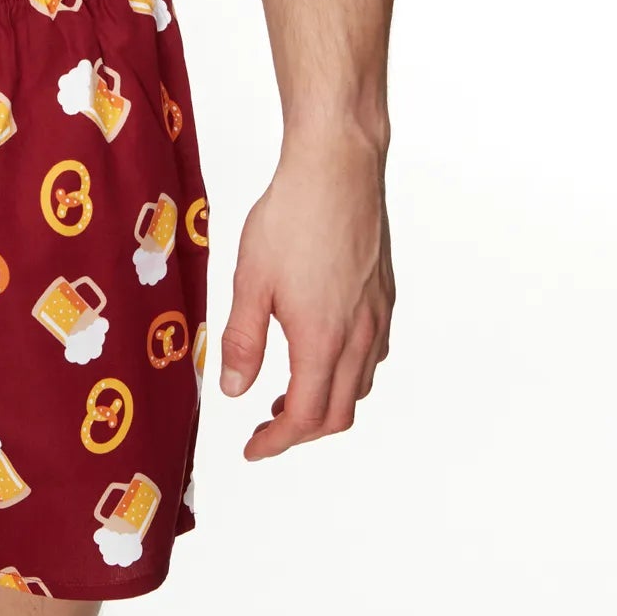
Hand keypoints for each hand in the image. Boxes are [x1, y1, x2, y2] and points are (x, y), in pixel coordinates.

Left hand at [218, 125, 392, 457]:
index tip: (253, 448)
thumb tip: (232, 389)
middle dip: (303, 429)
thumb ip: (242, 340)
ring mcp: (377, 314)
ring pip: (361, 384)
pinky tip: (323, 347)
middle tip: (268, 425)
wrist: (337, 167)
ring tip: (291, 390)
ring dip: (328, 400)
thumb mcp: (251, 280)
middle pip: (339, 412)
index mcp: (323, 340)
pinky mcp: (384, 293)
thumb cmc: (292, 216)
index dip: (277, 441)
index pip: (305, 416)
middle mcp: (359, 335)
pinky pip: (373, 351)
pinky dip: (348, 369)